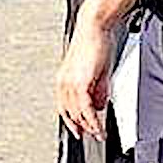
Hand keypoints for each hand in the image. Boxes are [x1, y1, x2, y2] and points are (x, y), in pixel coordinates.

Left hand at [56, 17, 117, 138]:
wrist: (94, 27)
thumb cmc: (96, 43)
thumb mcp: (97, 72)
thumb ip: (98, 90)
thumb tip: (98, 105)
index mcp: (64, 79)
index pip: (65, 106)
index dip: (72, 121)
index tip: (81, 130)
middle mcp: (63, 82)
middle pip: (70, 113)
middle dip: (82, 127)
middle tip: (94, 135)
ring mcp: (69, 84)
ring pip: (78, 114)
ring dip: (90, 127)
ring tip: (99, 134)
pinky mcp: (79, 83)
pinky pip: (85, 109)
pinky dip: (93, 121)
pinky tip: (99, 127)